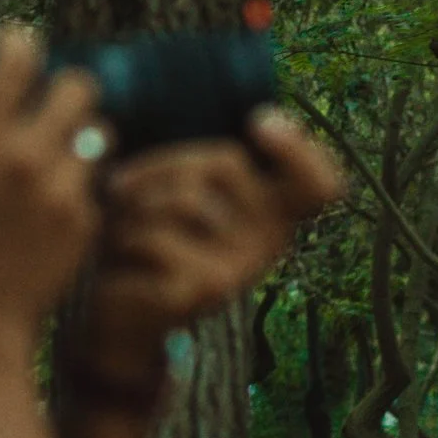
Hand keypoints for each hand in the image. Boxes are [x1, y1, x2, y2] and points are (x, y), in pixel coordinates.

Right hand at [0, 26, 104, 371]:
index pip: (22, 56)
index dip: (21, 44)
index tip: (16, 51)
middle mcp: (25, 154)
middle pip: (79, 84)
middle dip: (63, 89)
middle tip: (46, 108)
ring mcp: (62, 189)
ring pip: (98, 132)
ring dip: (79, 137)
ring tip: (55, 158)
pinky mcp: (86, 221)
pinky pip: (97, 182)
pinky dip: (80, 186)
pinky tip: (53, 207)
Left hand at [67, 109, 343, 397]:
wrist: (120, 316)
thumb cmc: (148, 237)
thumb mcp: (181, 193)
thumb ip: (202, 166)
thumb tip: (209, 129)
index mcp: (271, 213)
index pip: (316, 184)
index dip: (300, 150)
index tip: (262, 121)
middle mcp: (268, 242)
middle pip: (225, 163)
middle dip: (161, 167)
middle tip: (127, 195)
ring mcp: (240, 268)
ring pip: (182, 199)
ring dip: (132, 206)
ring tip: (121, 231)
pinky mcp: (203, 290)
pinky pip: (153, 236)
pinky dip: (121, 241)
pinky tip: (122, 264)